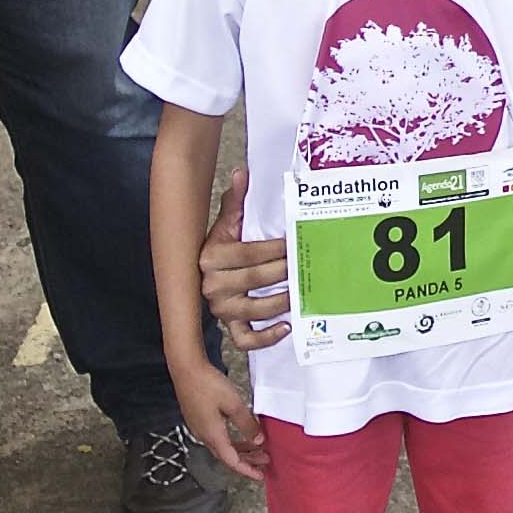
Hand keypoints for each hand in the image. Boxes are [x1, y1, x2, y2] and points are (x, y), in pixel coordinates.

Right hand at [173, 361, 267, 480]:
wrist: (186, 370)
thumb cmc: (209, 384)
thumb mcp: (234, 404)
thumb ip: (247, 423)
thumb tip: (259, 440)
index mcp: (212, 435)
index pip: (232, 460)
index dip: (247, 469)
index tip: (261, 476)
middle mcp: (203, 435)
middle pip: (227, 456)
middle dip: (247, 461)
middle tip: (265, 462)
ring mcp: (199, 428)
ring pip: (222, 446)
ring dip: (241, 450)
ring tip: (258, 449)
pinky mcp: (198, 420)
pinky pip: (217, 437)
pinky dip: (232, 441)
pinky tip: (241, 435)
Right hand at [198, 168, 292, 350]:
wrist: (202, 269)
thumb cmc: (223, 245)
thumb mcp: (228, 222)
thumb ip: (236, 200)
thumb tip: (242, 174)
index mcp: (212, 257)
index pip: (249, 253)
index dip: (275, 248)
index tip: (296, 242)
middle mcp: (212, 285)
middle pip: (256, 279)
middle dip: (286, 271)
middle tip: (309, 264)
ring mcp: (221, 308)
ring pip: (254, 310)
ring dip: (281, 302)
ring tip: (303, 292)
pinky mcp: (229, 325)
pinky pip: (244, 339)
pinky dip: (265, 337)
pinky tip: (286, 326)